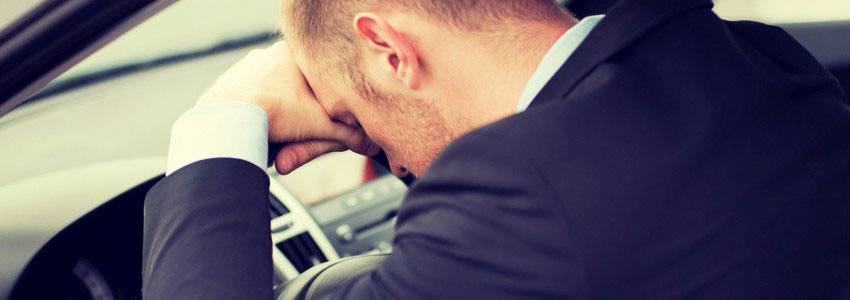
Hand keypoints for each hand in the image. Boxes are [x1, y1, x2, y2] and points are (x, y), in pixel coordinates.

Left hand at [198, 42, 378, 173]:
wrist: (225, 122)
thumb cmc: (276, 116)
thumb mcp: (324, 128)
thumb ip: (350, 135)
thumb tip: (371, 145)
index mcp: (294, 55)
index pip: (320, 75)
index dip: (328, 100)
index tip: (327, 117)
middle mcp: (267, 55)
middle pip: (295, 92)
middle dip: (299, 117)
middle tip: (300, 135)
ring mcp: (243, 69)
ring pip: (271, 100)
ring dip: (277, 121)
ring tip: (278, 141)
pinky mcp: (225, 86)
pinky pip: (248, 106)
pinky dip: (255, 121)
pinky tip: (257, 136)